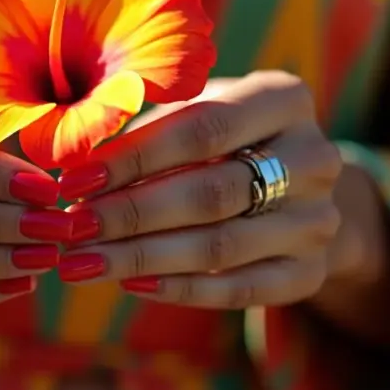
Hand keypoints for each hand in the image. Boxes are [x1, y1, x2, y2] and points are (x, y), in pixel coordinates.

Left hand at [55, 71, 344, 308]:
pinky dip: (182, 290)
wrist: (299, 185)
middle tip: (72, 229)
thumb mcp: (197, 108)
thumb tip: (72, 160)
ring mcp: (318, 220)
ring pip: (221, 248)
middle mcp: (315, 158)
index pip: (202, 129)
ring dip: (142, 258)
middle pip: (211, 194)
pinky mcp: (311, 272)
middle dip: (131, 214)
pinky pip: (242, 290)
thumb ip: (145, 127)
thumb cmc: (225, 135)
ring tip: (82, 263)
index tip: (74, 181)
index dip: (134, 158)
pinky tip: (131, 285)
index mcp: (286, 99)